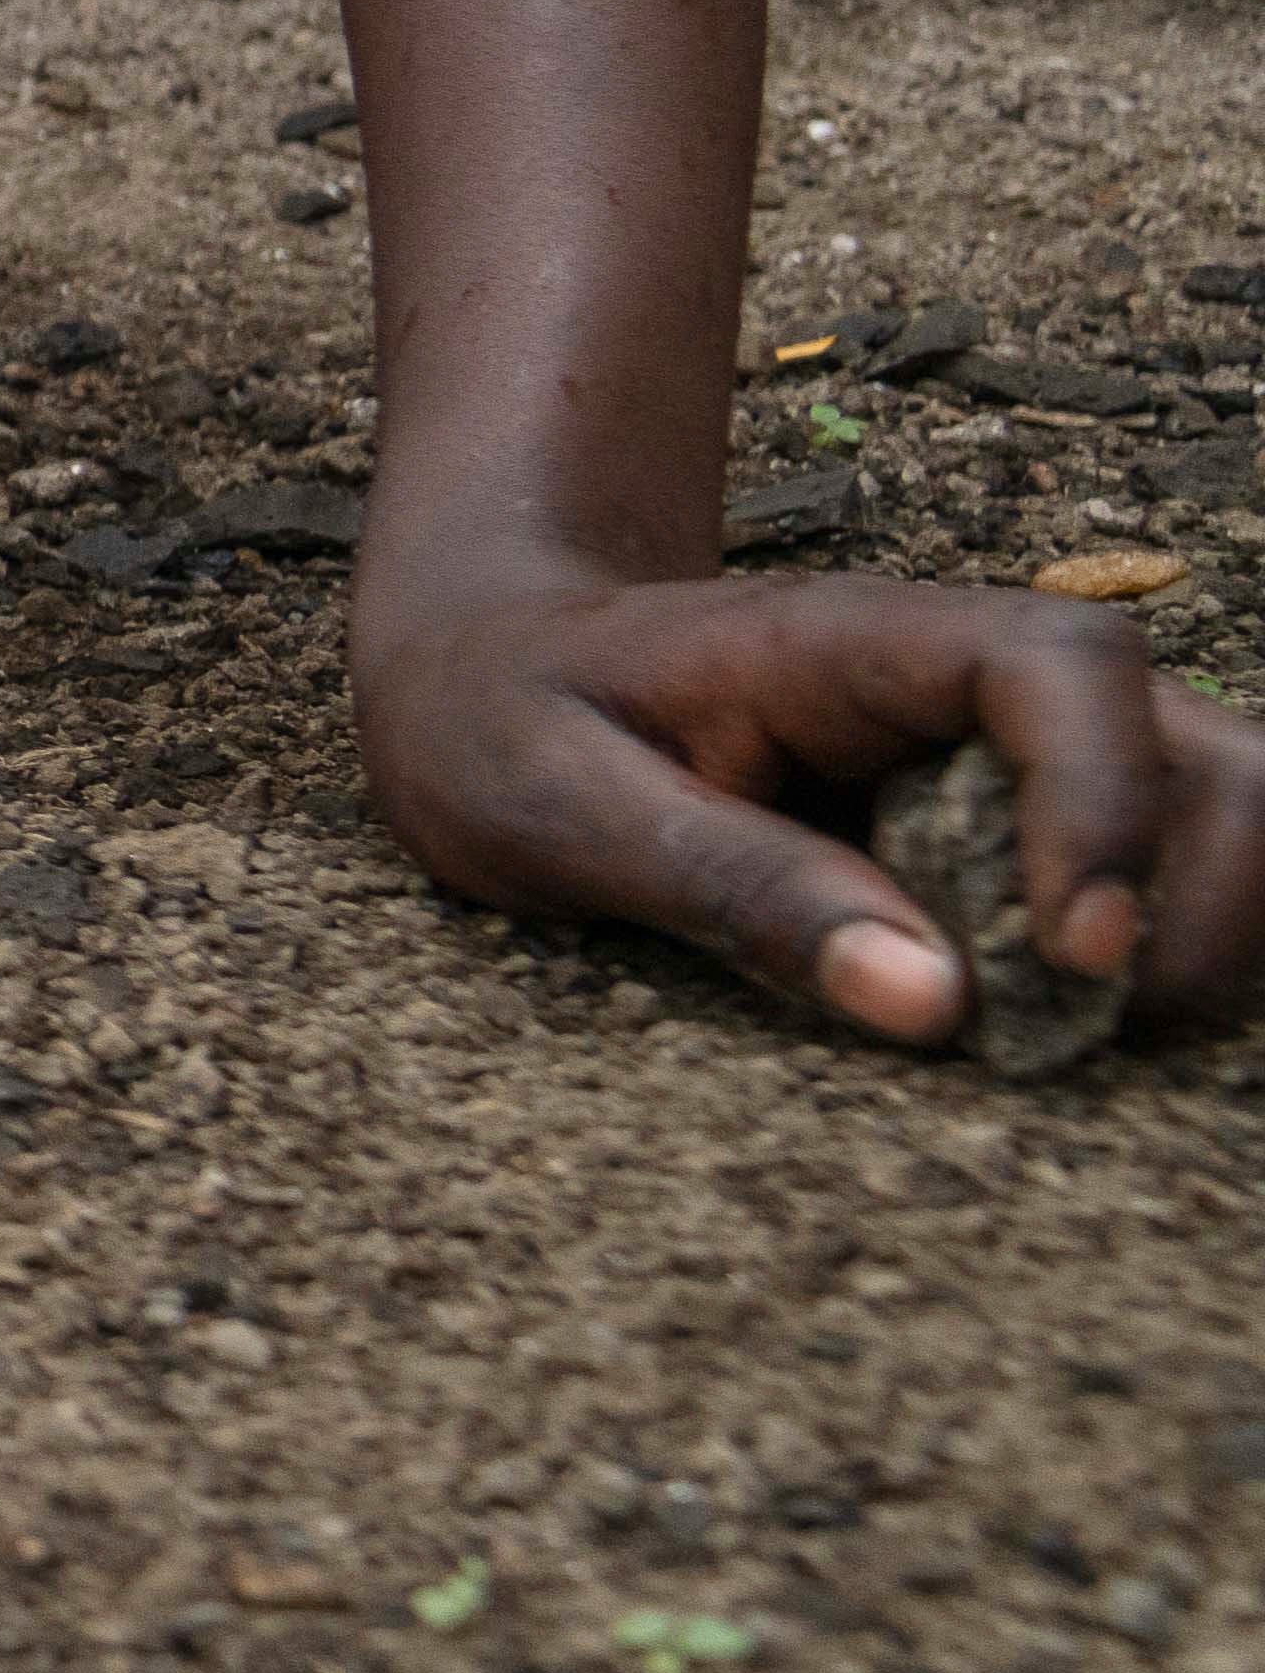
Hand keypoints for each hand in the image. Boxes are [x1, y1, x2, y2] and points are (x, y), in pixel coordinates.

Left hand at [350, 533, 1264, 1045]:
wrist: (483, 668)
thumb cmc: (506, 717)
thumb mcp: (557, 805)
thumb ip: (736, 886)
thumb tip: (935, 1002)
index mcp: (863, 643)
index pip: (1070, 672)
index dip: (1110, 807)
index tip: (1073, 956)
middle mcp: (980, 685)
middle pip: (1209, 756)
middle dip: (1196, 902)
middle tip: (1078, 1022)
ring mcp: (1027, 757)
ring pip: (1230, 816)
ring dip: (1203, 937)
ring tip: (1069, 1029)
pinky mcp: (1033, 827)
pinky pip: (1174, 880)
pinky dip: (1166, 960)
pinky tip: (1056, 1021)